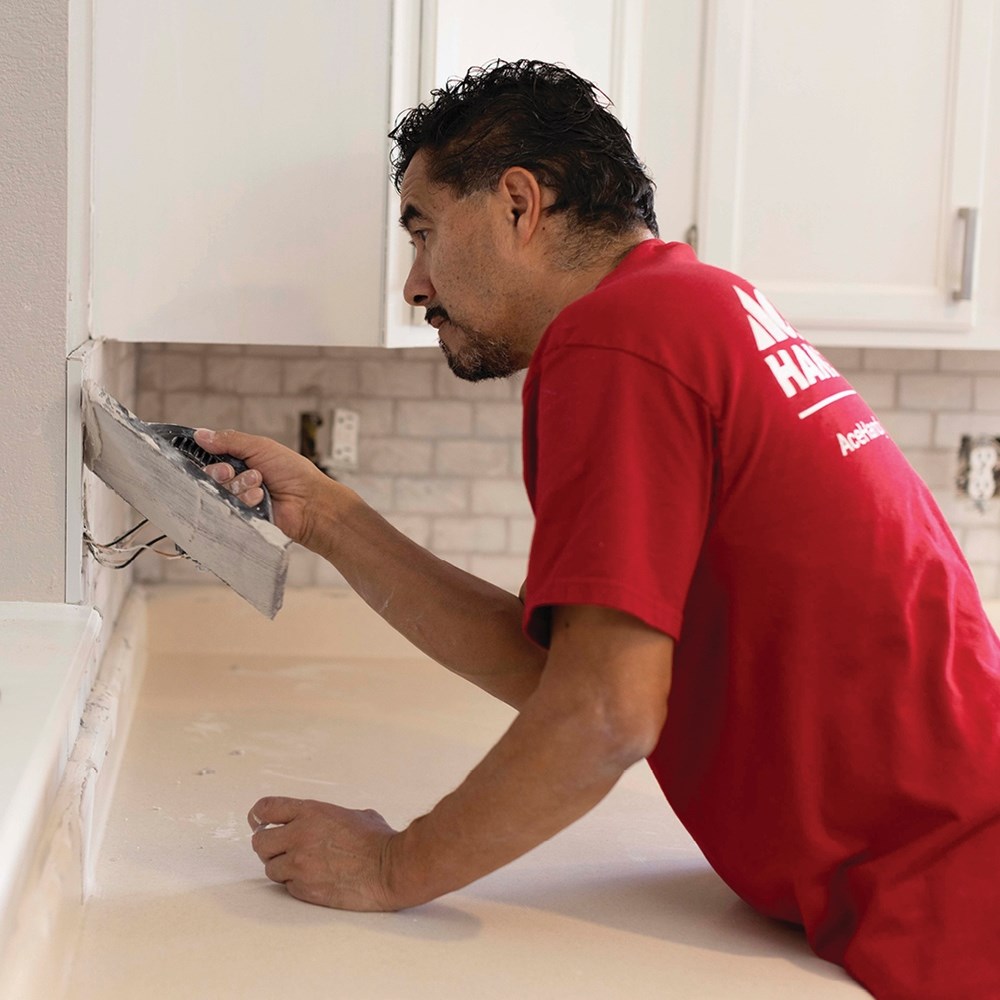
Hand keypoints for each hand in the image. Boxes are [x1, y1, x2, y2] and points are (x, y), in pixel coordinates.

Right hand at [193, 428, 332, 548]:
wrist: (310, 503)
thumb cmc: (295, 474)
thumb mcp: (262, 447)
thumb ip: (230, 440)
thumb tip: (202, 435)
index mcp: (241, 461)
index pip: (211, 458)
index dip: (210, 457)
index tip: (220, 457)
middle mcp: (238, 480)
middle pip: (210, 476)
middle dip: (222, 473)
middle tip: (235, 471)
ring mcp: (239, 500)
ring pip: (219, 493)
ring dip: (239, 486)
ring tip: (260, 486)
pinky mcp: (242, 517)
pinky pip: (228, 509)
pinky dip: (244, 501)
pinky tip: (260, 499)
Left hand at [248, 796, 399, 910]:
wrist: (389, 869)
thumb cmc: (378, 841)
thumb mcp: (353, 814)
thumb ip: (328, 818)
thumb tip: (324, 824)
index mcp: (310, 812)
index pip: (266, 809)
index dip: (257, 816)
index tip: (257, 821)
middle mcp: (299, 836)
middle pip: (259, 842)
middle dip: (268, 846)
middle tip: (279, 849)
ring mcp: (299, 864)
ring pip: (271, 868)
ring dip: (282, 867)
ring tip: (303, 867)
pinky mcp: (304, 889)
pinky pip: (287, 887)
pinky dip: (296, 884)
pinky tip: (315, 880)